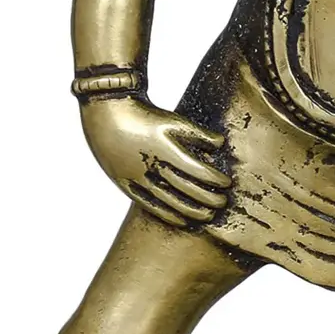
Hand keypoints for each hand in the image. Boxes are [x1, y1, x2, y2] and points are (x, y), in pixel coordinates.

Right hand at [81, 95, 230, 228]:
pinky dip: (166, 214)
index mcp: (165, 149)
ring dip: (190, 211)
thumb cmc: (145, 115)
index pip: (196, 171)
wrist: (107, 112)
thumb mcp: (173, 120)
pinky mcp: (125, 183)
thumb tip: (221, 145)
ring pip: (167, 200)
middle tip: (222, 203)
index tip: (226, 184)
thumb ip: (199, 134)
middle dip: (207, 198)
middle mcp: (150, 166)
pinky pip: (147, 204)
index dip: (214, 179)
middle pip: (184, 189)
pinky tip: (181, 221)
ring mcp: (136, 177)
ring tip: (207, 217)